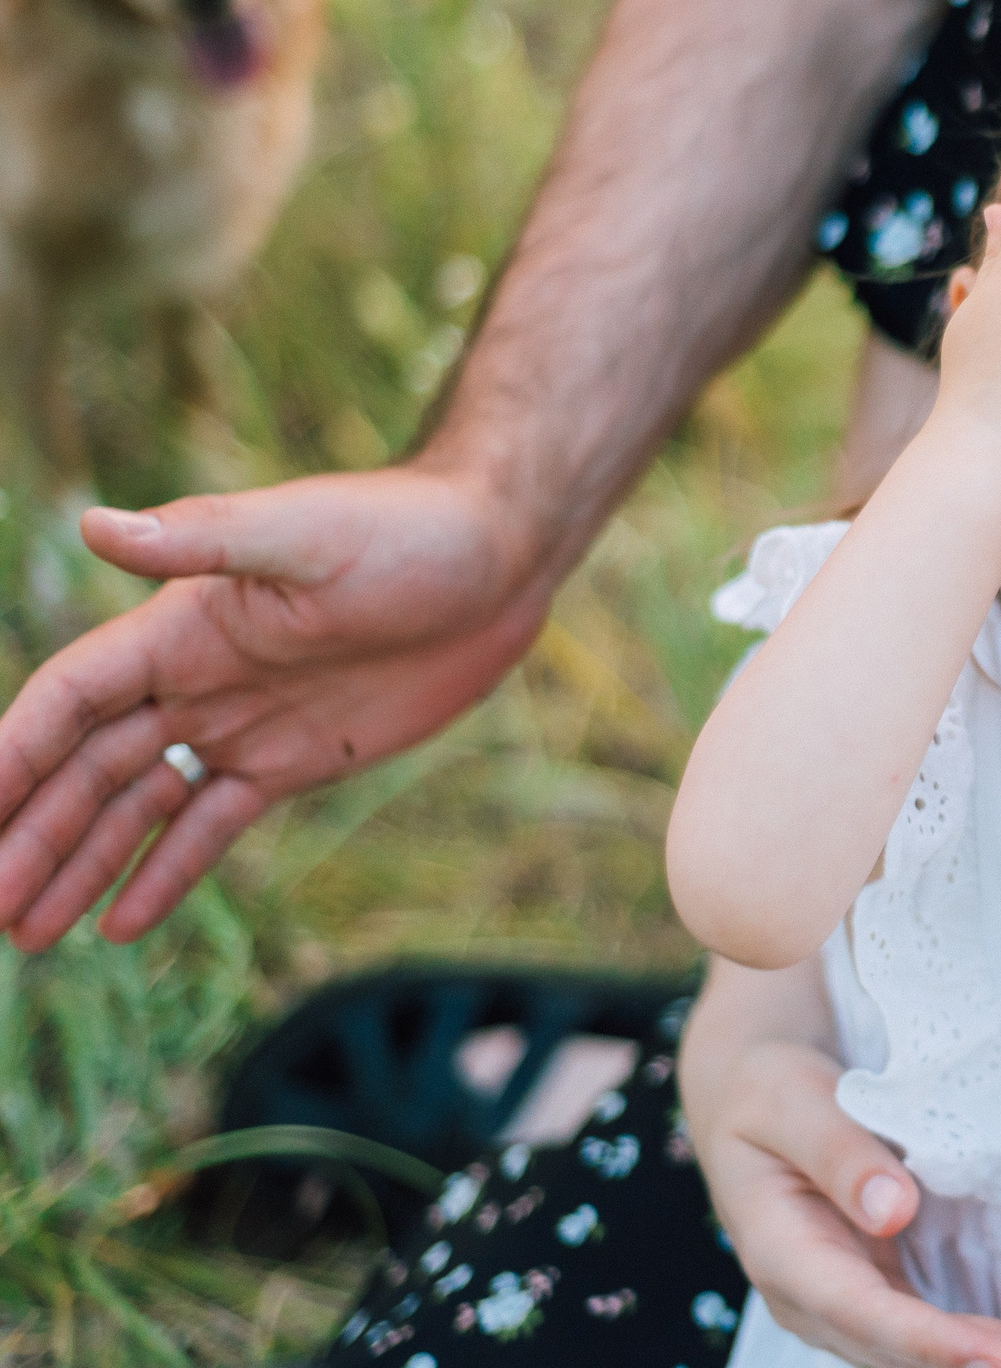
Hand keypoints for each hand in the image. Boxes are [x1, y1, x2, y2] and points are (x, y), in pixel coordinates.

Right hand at [0, 466, 554, 948]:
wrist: (496, 556)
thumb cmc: (402, 528)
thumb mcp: (302, 534)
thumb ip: (203, 541)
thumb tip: (95, 526)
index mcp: (177, 629)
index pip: (67, 701)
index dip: (12, 756)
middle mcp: (194, 680)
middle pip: (85, 769)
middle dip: (30, 833)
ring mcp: (242, 723)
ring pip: (136, 808)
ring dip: (78, 865)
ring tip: (22, 931)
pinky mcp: (296, 759)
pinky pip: (214, 827)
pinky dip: (166, 873)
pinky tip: (117, 925)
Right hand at [693, 1037, 1000, 1367]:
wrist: (755, 1093)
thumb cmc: (767, 1089)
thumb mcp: (789, 1101)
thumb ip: (837, 1153)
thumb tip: (892, 1211)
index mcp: (780, 1254)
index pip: (862, 1314)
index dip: (930, 1343)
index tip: (995, 1359)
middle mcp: (813, 1297)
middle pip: (902, 1350)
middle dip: (986, 1362)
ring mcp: (847, 1299)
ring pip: (923, 1351)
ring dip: (1000, 1358)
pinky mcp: (879, 1286)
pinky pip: (934, 1327)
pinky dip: (992, 1335)